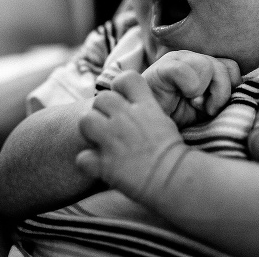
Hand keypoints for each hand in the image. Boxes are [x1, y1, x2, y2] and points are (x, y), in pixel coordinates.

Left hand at [75, 71, 186, 201]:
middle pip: (101, 99)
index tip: (122, 100)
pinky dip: (88, 163)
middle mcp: (126, 119)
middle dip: (102, 110)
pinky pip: (83, 157)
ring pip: (85, 121)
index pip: (125, 78)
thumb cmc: (174, 152)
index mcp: (144, 106)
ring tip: (101, 141)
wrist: (176, 179)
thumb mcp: (164, 121)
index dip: (120, 87)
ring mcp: (113, 140)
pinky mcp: (105, 164)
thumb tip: (133, 105)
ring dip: (90, 131)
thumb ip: (145, 108)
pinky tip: (99, 166)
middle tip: (110, 125)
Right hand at [142, 51, 239, 127]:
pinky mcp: (162, 68)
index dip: (231, 89)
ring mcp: (176, 60)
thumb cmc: (178, 123)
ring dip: (206, 93)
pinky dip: (190, 88)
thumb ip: (227, 100)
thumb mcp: (209, 111)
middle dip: (222, 93)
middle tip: (206, 109)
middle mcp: (191, 59)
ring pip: (210, 66)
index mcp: (204, 66)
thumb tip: (249, 97)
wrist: (147, 132)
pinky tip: (180, 98)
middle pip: (227, 66)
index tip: (217, 107)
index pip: (233, 67)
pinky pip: (188, 71)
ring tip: (193, 104)